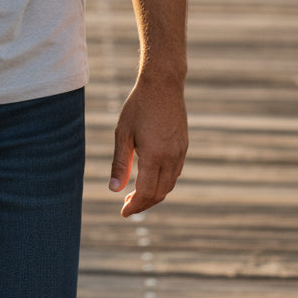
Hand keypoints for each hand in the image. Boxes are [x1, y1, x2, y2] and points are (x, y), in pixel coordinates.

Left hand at [109, 75, 187, 216]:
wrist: (163, 84)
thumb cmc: (138, 106)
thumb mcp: (123, 133)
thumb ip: (120, 163)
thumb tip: (113, 190)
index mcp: (154, 155)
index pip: (146, 192)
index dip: (134, 206)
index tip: (123, 213)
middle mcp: (171, 157)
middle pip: (159, 193)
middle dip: (143, 204)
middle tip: (126, 206)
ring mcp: (180, 152)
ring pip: (169, 185)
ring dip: (154, 195)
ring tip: (136, 195)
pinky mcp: (184, 146)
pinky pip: (175, 173)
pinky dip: (163, 183)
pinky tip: (150, 178)